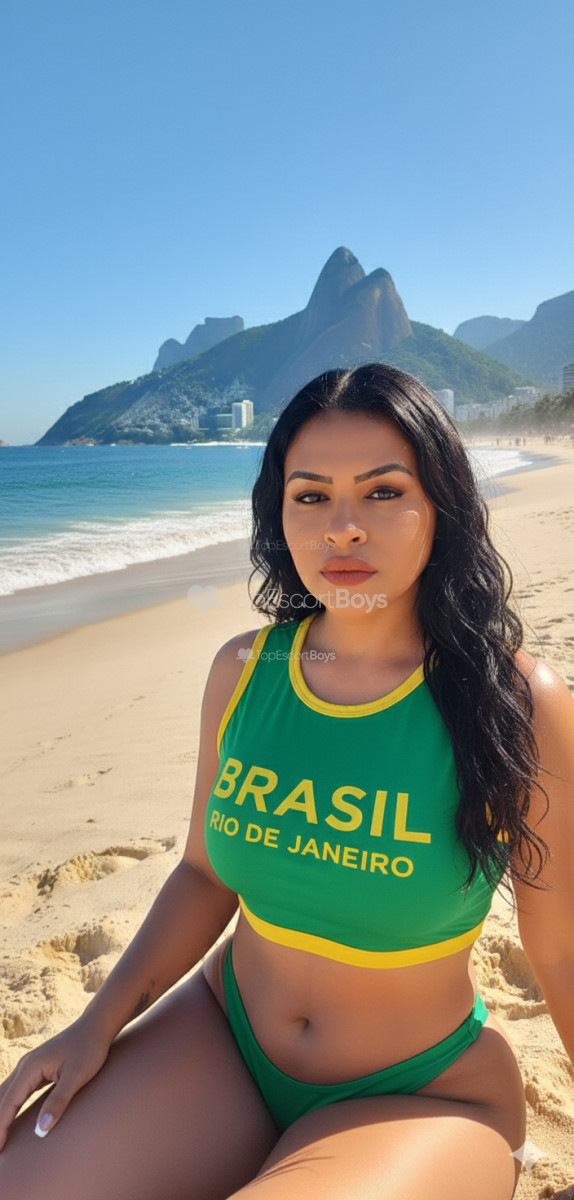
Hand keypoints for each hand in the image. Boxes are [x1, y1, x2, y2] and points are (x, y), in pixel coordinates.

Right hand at [0, 1018, 109, 1149]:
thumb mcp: (77, 1076)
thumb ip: (58, 1101)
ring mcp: (29, 1067)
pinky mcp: (36, 1070)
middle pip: (1, 1099)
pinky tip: (10, 1119)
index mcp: (30, 1067)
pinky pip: (16, 1092)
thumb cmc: (89, 1049)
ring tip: (0, 1137)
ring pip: (6, 1094)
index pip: (8, 1103)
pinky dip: (9, 1107)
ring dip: (1, 1115)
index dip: (0, 1127)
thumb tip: (41, 1130)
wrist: (96, 1026)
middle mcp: (24, 1066)